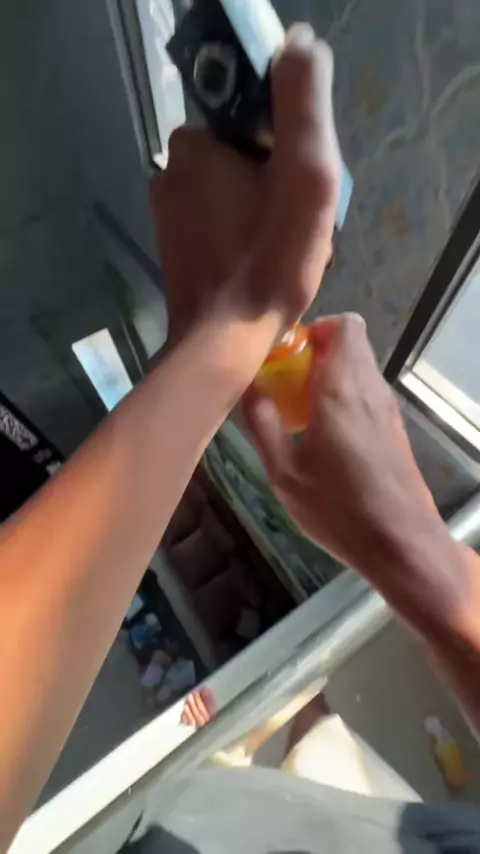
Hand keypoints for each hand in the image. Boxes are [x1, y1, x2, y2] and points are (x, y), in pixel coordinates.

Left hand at [151, 25, 340, 346]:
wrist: (223, 345)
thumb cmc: (268, 261)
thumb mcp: (304, 174)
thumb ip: (303, 102)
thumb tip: (300, 41)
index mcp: (195, 143)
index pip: (254, 117)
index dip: (289, 146)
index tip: (301, 186)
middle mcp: (170, 170)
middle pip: (245, 156)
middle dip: (278, 184)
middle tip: (298, 226)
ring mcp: (168, 212)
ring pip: (235, 192)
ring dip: (266, 212)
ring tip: (283, 251)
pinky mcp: (174, 246)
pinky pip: (221, 223)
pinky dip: (245, 236)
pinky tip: (260, 265)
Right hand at [244, 314, 444, 581]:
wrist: (402, 545)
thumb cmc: (338, 509)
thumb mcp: (284, 473)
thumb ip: (262, 423)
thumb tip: (247, 387)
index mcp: (343, 389)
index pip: (344, 325)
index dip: (314, 330)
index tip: (285, 358)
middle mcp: (371, 389)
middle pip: (350, 345)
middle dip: (315, 355)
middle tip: (285, 386)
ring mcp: (388, 410)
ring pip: (359, 370)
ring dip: (329, 379)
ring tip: (299, 413)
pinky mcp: (395, 431)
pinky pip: (366, 395)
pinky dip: (344, 399)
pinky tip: (323, 438)